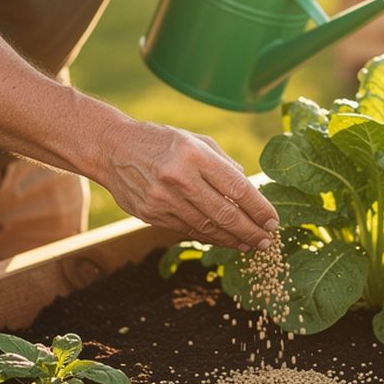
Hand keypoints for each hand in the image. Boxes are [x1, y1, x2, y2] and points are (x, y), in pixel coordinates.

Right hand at [101, 120, 277, 249]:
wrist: (110, 149)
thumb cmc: (159, 140)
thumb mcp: (193, 139)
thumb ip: (222, 162)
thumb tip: (247, 185)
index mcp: (194, 154)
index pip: (236, 187)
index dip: (258, 208)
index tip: (273, 221)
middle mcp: (179, 178)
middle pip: (225, 213)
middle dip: (250, 231)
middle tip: (266, 241)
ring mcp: (163, 199)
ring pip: (207, 227)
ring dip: (232, 239)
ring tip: (249, 244)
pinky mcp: (151, 214)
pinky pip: (187, 230)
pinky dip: (209, 237)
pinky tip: (224, 240)